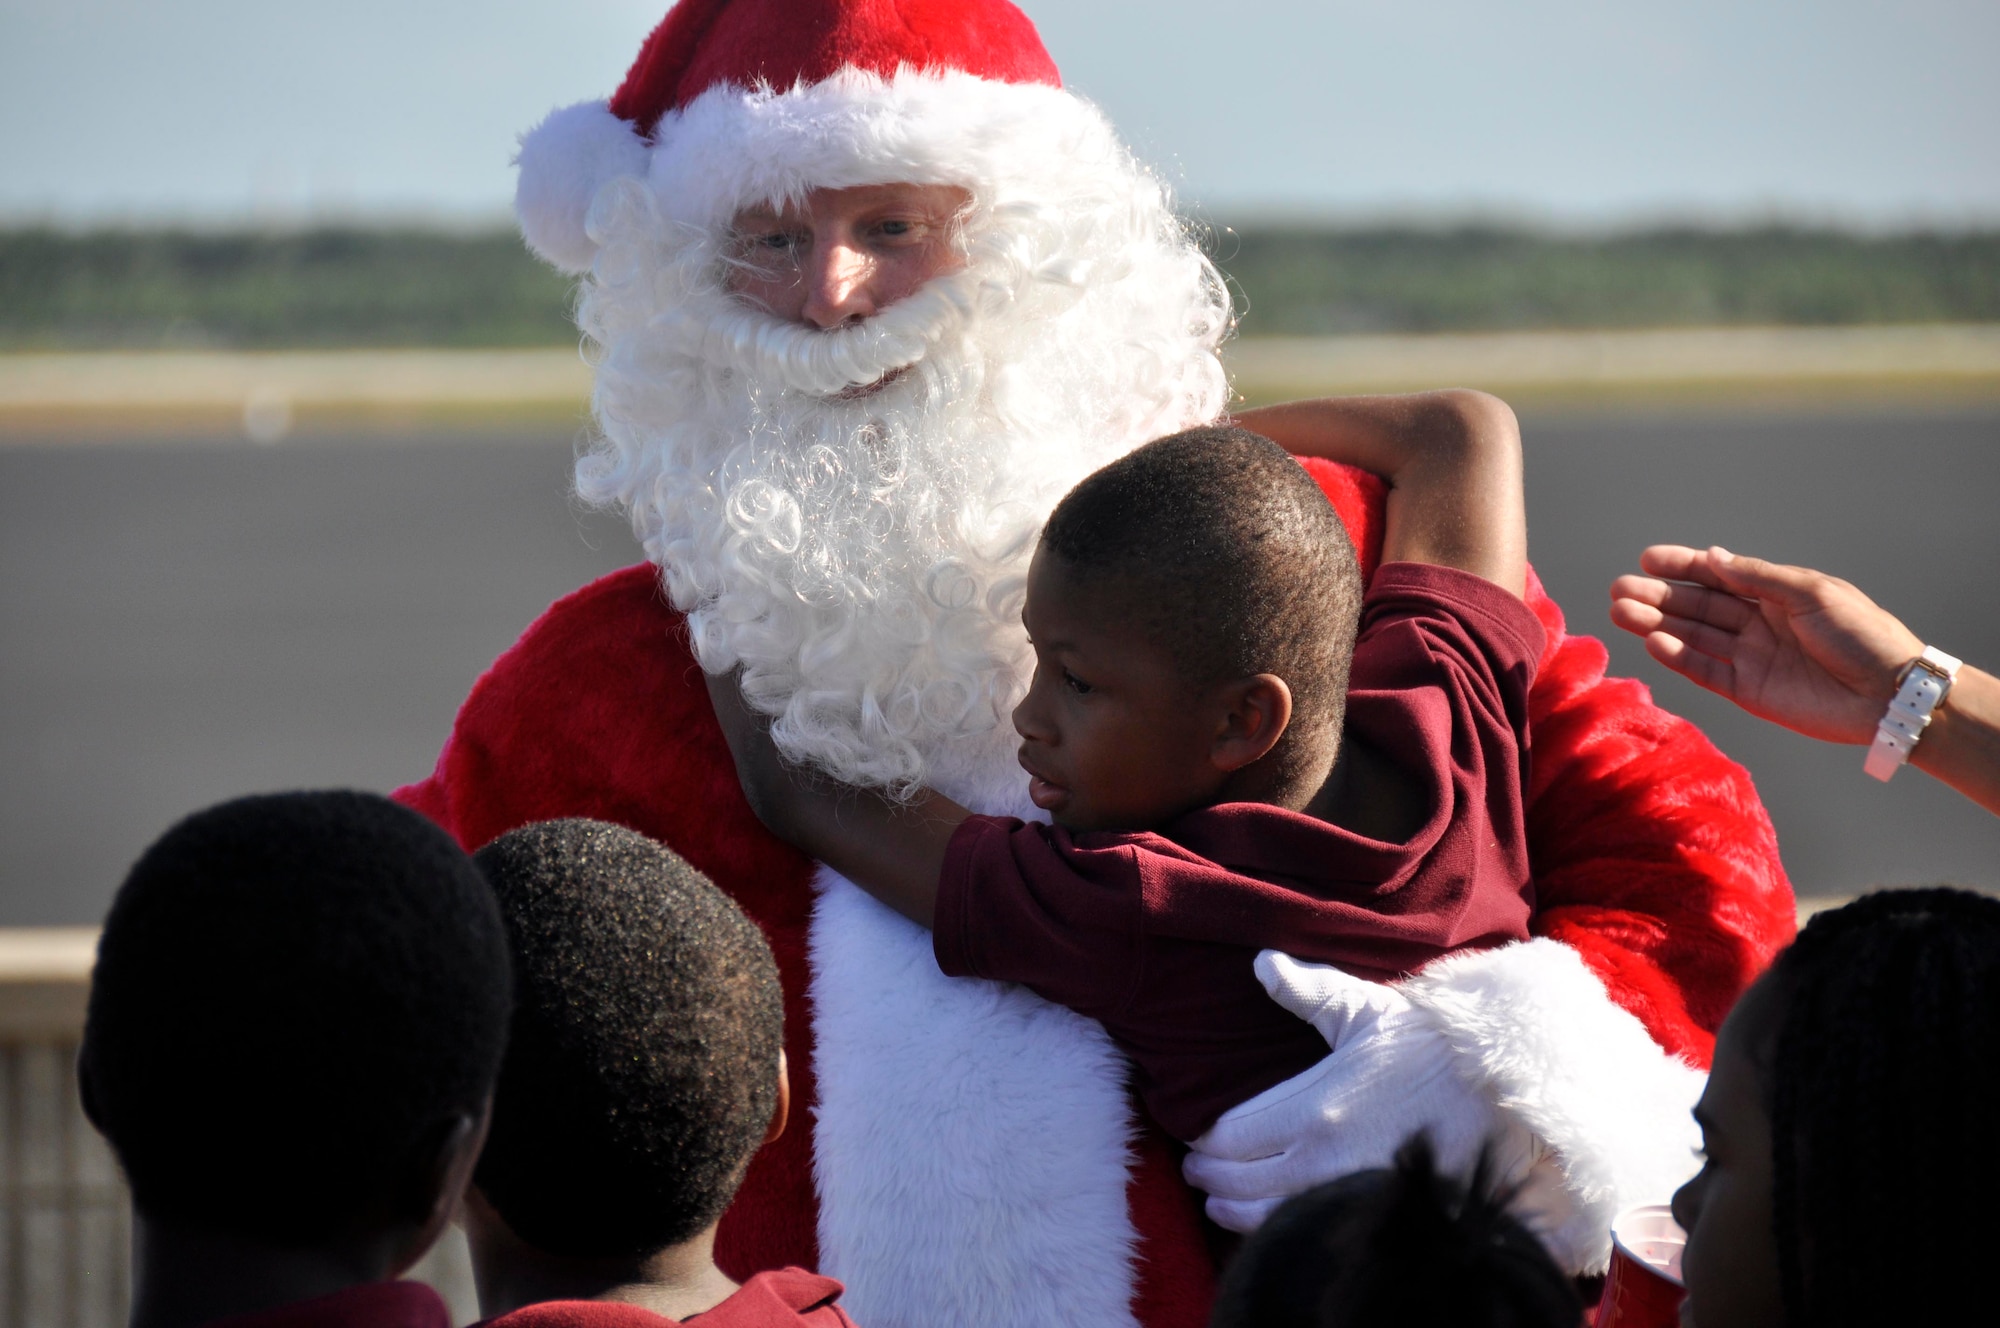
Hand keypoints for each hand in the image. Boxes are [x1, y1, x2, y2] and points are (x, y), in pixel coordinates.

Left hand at [1181, 952, 1536, 1232]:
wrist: (1511, 1093)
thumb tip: (1260, 962)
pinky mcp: (1376, 1218)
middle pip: (1235, 1183)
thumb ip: (1306, 990)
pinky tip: (1274, 1219)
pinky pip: (1310, 1234)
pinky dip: (1279, 1230)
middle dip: (1210, 1177)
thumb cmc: (1435, 1048)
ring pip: (1264, 1220)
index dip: (1202, 1141)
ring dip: (1235, 1210)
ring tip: (1223, 1201)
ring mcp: (1348, 1197)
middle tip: (1199, 1171)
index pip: (1227, 1137)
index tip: (1195, 1139)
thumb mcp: (1367, 1010)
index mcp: (1311, 1109)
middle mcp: (1321, 1162)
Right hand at [1610, 545, 1922, 743]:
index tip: (1646, 559)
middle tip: (1619, 589)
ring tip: (1621, 613)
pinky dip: (1679, 658)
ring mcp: (1750, 658)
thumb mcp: (1811, 592)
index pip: (1718, 576)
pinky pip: (1706, 671)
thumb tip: (1712, 557)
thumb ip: (1757, 577)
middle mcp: (1757, 623)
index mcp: (1774, 594)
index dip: (1682, 566)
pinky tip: (1654, 643)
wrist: (1890, 693)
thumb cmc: (1861, 634)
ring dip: (1657, 624)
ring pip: (1693, 637)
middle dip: (1658, 596)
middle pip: (1697, 606)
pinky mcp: (1748, 691)